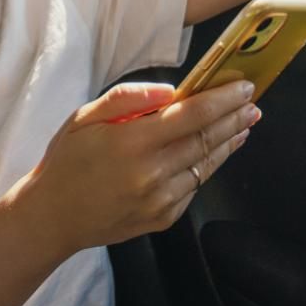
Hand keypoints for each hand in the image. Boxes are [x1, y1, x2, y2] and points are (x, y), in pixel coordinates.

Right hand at [12, 79, 259, 256]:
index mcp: (132, 142)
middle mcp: (152, 173)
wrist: (52, 218)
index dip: (223, 99)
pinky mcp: (162, 219)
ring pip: (206, 166)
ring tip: (244, 125)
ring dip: (228, 143)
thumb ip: (128, 99)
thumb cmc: (66, 161)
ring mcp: (160, 200)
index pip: (192, 115)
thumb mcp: (84, 117)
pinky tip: (214, 153)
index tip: (243, 86)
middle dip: (234, 118)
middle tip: (253, 103)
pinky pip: (193, 188)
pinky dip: (206, 167)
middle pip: (207, 140)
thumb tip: (171, 91)